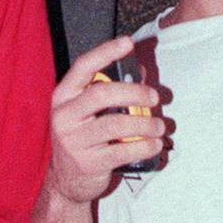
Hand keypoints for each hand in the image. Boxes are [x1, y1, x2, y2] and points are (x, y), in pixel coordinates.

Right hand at [47, 38, 163, 203]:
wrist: (67, 180)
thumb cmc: (84, 136)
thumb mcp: (89, 111)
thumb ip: (113, 90)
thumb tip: (141, 72)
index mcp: (63, 96)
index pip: (83, 67)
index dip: (106, 52)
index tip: (128, 42)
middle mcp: (64, 115)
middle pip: (103, 94)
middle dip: (135, 93)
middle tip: (155, 97)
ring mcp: (74, 140)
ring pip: (116, 124)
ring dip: (145, 123)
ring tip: (159, 126)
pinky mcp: (88, 163)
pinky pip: (123, 151)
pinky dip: (145, 146)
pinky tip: (155, 144)